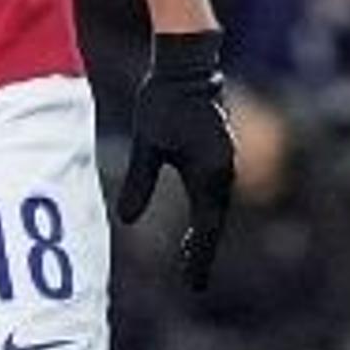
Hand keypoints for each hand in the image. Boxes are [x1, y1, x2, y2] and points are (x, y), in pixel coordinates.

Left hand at [115, 30, 234, 289]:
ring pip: (216, 210)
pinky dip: (206, 215)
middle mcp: (223, 172)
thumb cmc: (164, 102)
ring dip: (205, 235)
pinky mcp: (219, 157)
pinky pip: (214, 195)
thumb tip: (125, 220)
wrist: (187, 67)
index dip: (198, 257)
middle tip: (192, 280)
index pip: (205, 227)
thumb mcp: (147, 145)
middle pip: (214, 223)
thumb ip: (139, 183)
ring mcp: (224, 164)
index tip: (193, 282)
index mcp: (207, 173)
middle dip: (202, 252)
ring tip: (190, 260)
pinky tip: (196, 227)